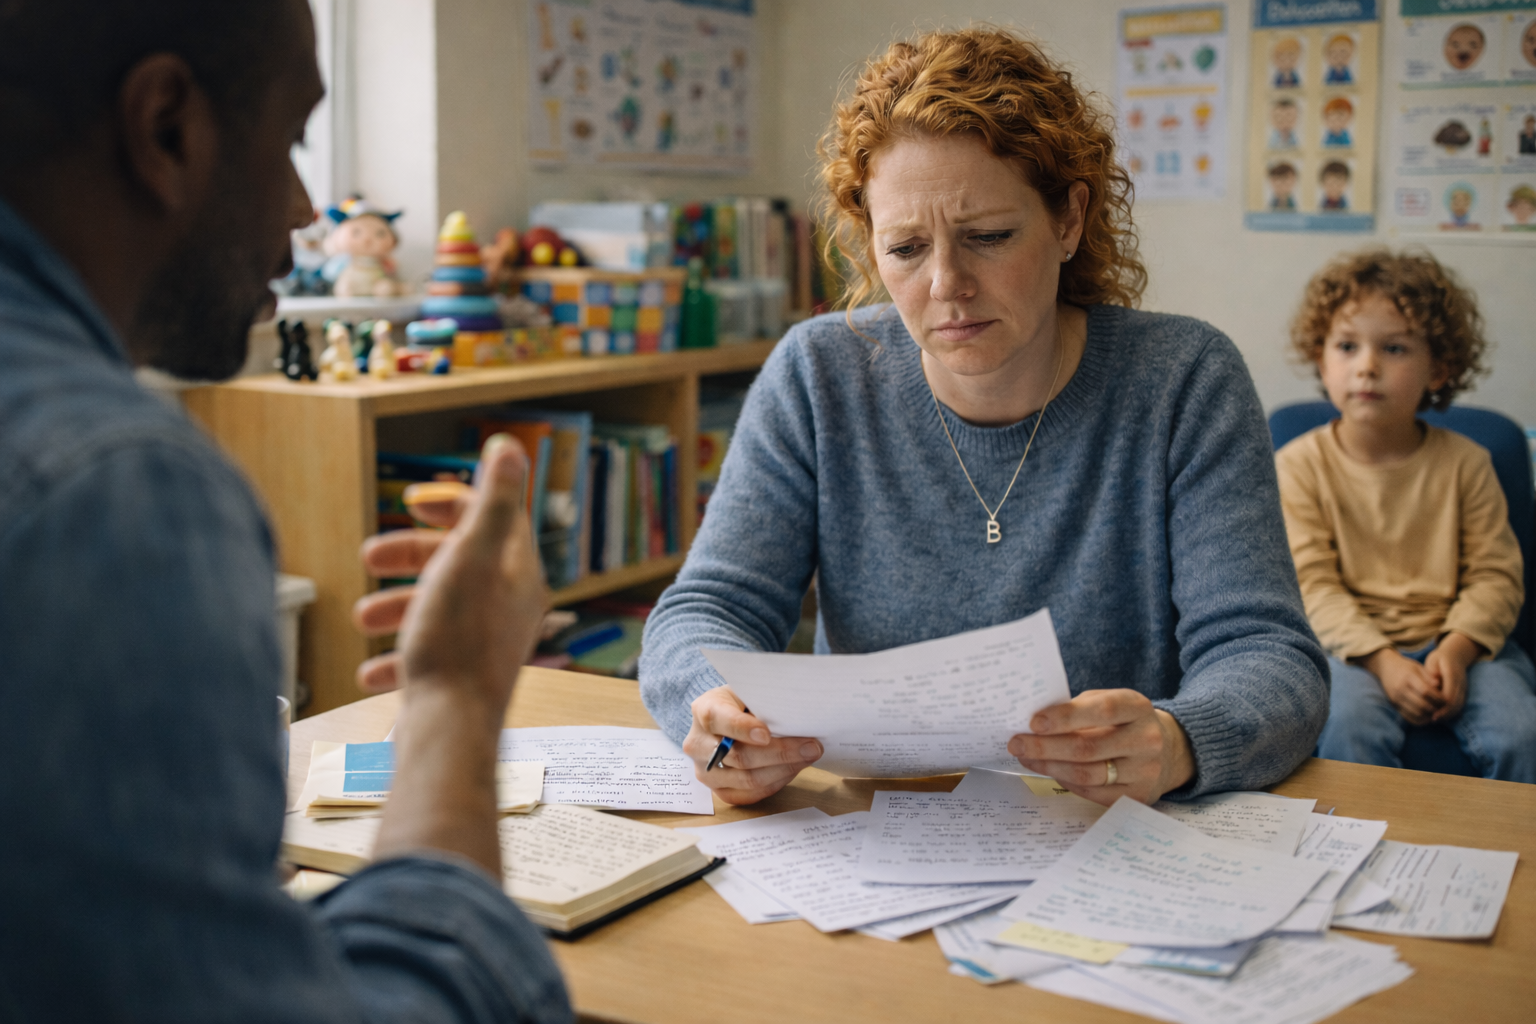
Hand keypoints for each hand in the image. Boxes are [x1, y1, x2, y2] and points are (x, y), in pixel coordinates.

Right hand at [352, 464, 545, 697]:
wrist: (450, 730)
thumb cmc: (457, 641)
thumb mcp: (471, 556)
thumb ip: (492, 501)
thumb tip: (509, 444)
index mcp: (518, 575)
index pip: (493, 519)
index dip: (452, 503)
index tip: (411, 501)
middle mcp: (510, 609)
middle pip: (459, 562)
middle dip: (411, 556)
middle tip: (368, 556)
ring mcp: (487, 646)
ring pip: (437, 610)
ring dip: (396, 606)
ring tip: (360, 616)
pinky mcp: (462, 681)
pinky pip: (426, 658)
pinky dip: (395, 656)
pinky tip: (369, 669)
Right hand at [682, 686, 822, 805]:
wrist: (725, 720)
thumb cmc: (742, 702)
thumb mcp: (748, 689)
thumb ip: (764, 698)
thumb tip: (796, 713)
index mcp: (704, 710)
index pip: (719, 720)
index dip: (742, 728)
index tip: (767, 734)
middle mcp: (698, 743)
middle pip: (739, 756)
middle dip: (780, 753)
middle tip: (811, 746)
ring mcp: (705, 771)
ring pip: (747, 779)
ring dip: (783, 769)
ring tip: (808, 757)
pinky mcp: (718, 791)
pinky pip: (749, 794)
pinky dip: (775, 783)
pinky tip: (792, 769)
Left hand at [1007, 689, 1194, 805]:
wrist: (1168, 750)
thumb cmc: (1123, 722)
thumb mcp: (1108, 702)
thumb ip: (1077, 708)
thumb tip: (1033, 724)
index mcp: (1137, 707)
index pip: (1102, 710)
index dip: (1066, 716)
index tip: (1034, 722)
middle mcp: (1147, 739)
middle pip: (1088, 747)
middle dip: (1045, 747)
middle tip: (1016, 744)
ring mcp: (1145, 771)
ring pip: (1087, 774)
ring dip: (1050, 767)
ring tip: (1026, 758)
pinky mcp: (1138, 796)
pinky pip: (1092, 793)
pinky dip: (1065, 782)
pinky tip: (1049, 771)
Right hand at [1362, 648, 1443, 725]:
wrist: (1385, 668)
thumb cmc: (1405, 667)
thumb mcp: (1418, 667)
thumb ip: (1429, 677)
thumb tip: (1439, 686)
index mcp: (1408, 677)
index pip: (1425, 691)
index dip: (1438, 698)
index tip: (1446, 700)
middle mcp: (1400, 689)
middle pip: (1421, 705)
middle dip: (1436, 709)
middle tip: (1444, 709)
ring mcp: (1396, 698)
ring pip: (1416, 713)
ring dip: (1429, 716)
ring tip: (1437, 713)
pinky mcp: (1394, 705)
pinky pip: (1409, 718)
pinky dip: (1420, 720)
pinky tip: (1427, 717)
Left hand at [1425, 633, 1480, 723]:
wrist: (1456, 654)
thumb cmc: (1439, 658)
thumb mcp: (1433, 660)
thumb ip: (1432, 672)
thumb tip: (1434, 683)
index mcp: (1452, 675)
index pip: (1449, 696)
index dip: (1441, 707)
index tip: (1431, 713)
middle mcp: (1460, 683)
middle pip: (1455, 703)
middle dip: (1445, 714)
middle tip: (1432, 720)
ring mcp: (1464, 687)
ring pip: (1460, 705)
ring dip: (1449, 714)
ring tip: (1436, 719)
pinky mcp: (1464, 690)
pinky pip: (1461, 703)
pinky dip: (1452, 711)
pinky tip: (1442, 715)